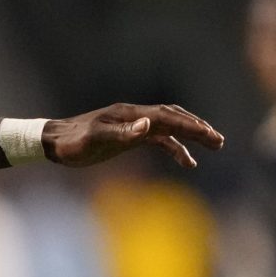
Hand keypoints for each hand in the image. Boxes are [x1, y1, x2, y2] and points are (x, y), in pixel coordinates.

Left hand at [44, 104, 223, 169]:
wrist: (55, 142)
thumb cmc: (72, 142)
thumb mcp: (95, 139)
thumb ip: (122, 133)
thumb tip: (149, 125)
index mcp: (131, 114)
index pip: (168, 117)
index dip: (190, 126)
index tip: (210, 136)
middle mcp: (136, 116)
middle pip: (175, 118)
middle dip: (198, 128)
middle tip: (220, 141)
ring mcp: (134, 126)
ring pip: (171, 128)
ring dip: (192, 136)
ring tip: (213, 146)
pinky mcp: (130, 137)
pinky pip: (160, 140)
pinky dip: (175, 149)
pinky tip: (187, 162)